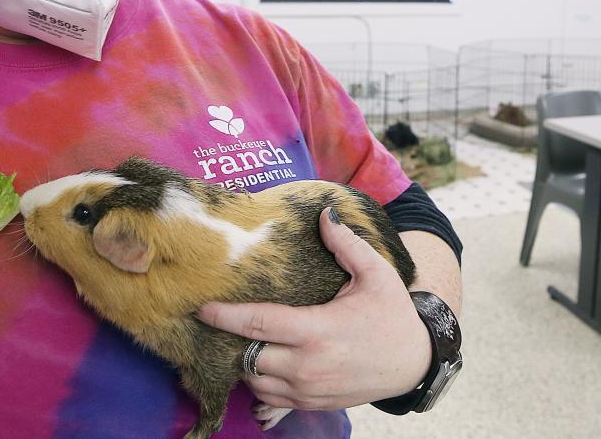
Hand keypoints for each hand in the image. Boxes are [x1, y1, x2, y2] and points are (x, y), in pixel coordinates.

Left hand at [197, 207, 430, 411]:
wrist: (415, 362)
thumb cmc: (393, 315)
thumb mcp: (377, 274)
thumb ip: (347, 244)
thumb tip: (324, 214)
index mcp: (317, 331)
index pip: (258, 323)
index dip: (224, 315)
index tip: (201, 306)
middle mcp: (308, 365)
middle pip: (248, 356)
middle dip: (229, 340)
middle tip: (216, 320)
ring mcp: (309, 389)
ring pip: (254, 382)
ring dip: (242, 362)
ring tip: (239, 338)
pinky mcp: (312, 404)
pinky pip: (270, 400)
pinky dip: (257, 383)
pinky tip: (258, 361)